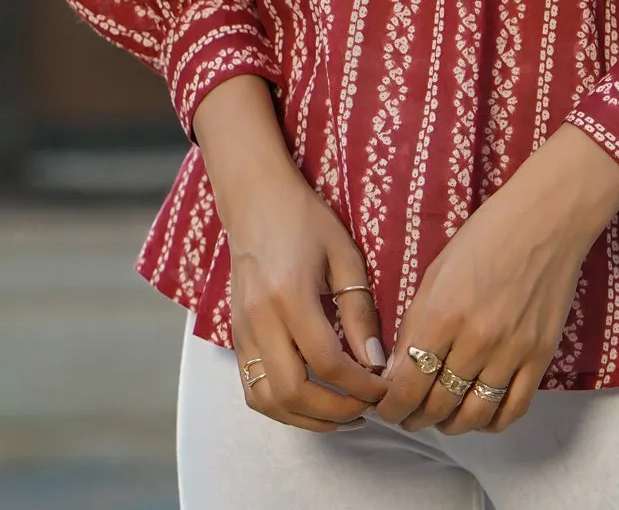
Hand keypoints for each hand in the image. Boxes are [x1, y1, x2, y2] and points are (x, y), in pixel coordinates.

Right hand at [194, 75, 388, 432]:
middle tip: (365, 409)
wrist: (255, 199)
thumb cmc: (305, 219)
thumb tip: (375, 361)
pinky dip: (281, 407)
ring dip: (305, 418)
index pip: (326, 361)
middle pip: (293, 392)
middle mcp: (260, 319)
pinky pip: (252, 389)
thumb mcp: (344, 255)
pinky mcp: (235, 336)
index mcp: (289, 295)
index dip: (358, 386)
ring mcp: (242, 331)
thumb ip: (359, 310)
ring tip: (340, 414)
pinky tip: (310, 401)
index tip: (383, 388)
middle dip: (334, 411)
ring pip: (267, 400)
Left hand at [374, 124, 618, 435]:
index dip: (390, 407)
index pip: (407, 385)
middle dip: (414, 417)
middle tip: (407, 413)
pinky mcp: (540, 357)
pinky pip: (512, 410)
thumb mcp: (436, 272)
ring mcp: (512, 351)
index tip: (384, 408)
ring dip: (450, 424)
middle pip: (437, 405)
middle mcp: (477, 339)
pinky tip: (477, 413)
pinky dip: (490, 422)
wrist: (546, 220)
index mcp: (443, 313)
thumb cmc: (486, 236)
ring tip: (439, 416)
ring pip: (473, 415)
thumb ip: (415, 324)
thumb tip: (396, 372)